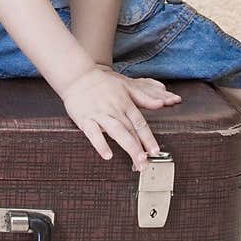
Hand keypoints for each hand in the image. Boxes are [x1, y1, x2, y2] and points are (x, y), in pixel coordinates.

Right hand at [61, 66, 181, 168]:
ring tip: (137, 160)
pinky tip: (107, 155)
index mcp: (125, 103)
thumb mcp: (126, 86)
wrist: (78, 75)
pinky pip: (93, 133)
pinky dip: (100, 144)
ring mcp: (100, 114)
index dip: (148, 138)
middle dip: (140, 148)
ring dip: (129, 147)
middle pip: (131, 131)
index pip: (140, 123)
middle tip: (147, 164)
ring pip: (117, 132)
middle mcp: (115, 110)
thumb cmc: (103, 83)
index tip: (156, 152)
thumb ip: (144, 97)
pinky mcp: (85, 119)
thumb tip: (161, 103)